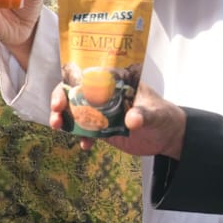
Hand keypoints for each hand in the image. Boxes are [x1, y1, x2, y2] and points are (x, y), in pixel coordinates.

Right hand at [50, 80, 185, 157]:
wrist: (167, 138)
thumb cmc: (163, 116)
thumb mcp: (155, 114)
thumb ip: (143, 115)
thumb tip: (132, 120)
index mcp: (114, 83)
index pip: (87, 76)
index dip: (70, 82)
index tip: (62, 95)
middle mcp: (104, 95)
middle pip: (74, 93)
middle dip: (60, 101)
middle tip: (55, 112)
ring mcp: (101, 113)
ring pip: (75, 112)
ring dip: (63, 119)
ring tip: (59, 129)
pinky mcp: (102, 130)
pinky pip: (85, 132)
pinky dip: (81, 138)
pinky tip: (85, 146)